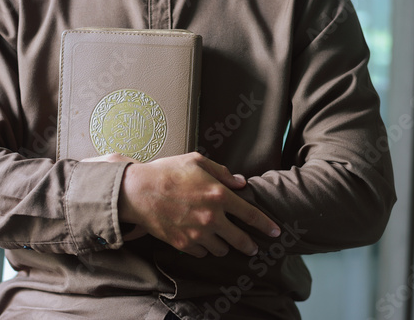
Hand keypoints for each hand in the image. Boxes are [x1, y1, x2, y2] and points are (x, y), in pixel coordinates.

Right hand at [83, 153, 280, 257]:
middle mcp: (212, 218)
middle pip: (240, 240)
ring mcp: (197, 233)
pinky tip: (202, 241)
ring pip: (221, 250)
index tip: (276, 232)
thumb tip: (241, 183)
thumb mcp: (197, 161)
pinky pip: (201, 253)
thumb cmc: (167, 171)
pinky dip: (204, 249)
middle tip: (253, 247)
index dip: (266, 225)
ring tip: (222, 241)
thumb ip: (222, 172)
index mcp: (219, 195)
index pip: (251, 215)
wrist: (137, 191)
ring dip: (225, 246)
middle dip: (250, 245)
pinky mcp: (182, 244)